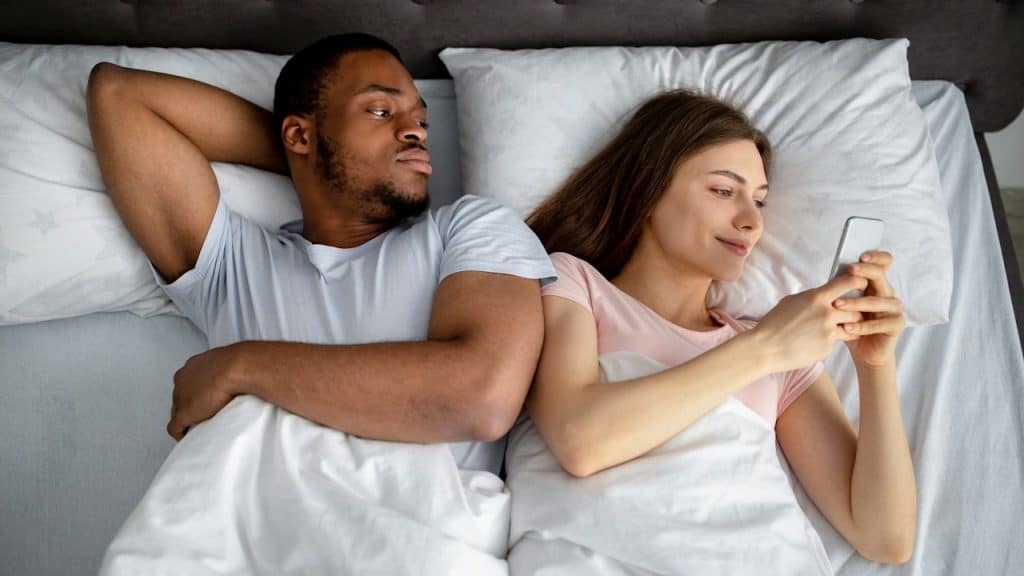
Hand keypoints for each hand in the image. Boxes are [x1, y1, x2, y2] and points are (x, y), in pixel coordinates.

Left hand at [167, 344, 241, 440]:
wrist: (236, 370)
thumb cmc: (239, 364)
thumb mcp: (233, 363)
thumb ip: (228, 369)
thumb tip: (240, 375)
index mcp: (194, 365)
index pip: (188, 382)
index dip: (196, 392)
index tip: (206, 398)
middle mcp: (183, 379)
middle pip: (181, 396)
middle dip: (191, 404)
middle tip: (206, 412)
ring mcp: (181, 397)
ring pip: (177, 410)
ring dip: (188, 418)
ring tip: (202, 424)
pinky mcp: (183, 413)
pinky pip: (175, 427)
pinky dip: (180, 434)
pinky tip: (188, 437)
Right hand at [753, 273, 868, 372]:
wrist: (765, 348)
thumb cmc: (774, 323)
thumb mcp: (791, 301)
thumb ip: (812, 298)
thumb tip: (824, 294)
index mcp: (817, 298)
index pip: (848, 283)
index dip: (859, 282)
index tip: (862, 284)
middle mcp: (827, 314)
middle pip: (856, 310)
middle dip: (855, 312)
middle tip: (849, 314)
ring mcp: (828, 333)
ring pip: (852, 328)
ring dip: (848, 328)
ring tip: (834, 329)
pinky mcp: (827, 349)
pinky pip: (835, 343)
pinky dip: (828, 342)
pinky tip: (812, 342)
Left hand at [834, 251, 904, 367]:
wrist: (864, 353)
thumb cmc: (851, 325)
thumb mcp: (843, 305)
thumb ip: (841, 290)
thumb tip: (830, 276)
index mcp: (876, 285)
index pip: (883, 264)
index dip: (876, 257)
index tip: (861, 256)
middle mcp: (888, 293)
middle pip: (881, 276)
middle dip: (865, 271)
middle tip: (850, 270)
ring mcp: (895, 309)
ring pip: (878, 301)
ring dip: (856, 303)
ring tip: (837, 305)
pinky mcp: (896, 325)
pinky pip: (880, 323)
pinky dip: (861, 326)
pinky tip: (846, 328)